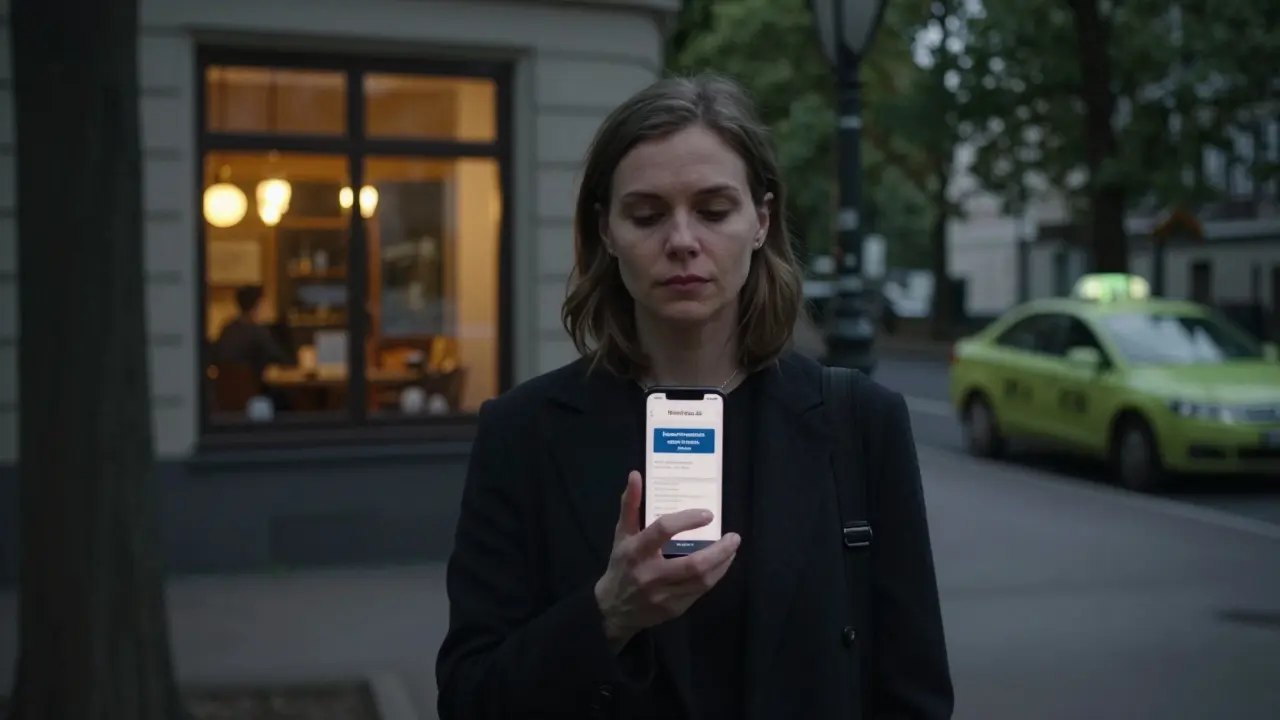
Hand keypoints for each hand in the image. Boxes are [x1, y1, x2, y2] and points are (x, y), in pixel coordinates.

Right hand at [593, 471, 740, 651]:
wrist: (613, 610)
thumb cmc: (620, 566)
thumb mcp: (621, 535)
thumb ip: (630, 505)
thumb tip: (635, 475)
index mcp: (635, 551)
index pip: (663, 530)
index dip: (687, 520)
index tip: (708, 514)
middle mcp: (650, 574)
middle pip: (692, 564)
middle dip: (719, 551)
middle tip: (734, 537)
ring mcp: (663, 595)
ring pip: (701, 580)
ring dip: (722, 563)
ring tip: (732, 549)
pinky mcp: (674, 609)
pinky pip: (700, 592)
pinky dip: (715, 576)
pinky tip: (721, 565)